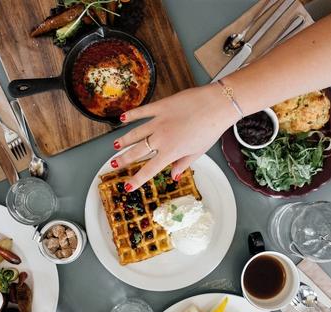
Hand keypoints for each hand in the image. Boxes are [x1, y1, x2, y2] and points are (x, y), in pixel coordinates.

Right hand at [112, 83, 237, 189]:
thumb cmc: (211, 129)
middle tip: (114, 164)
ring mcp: (159, 121)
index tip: (127, 186)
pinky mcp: (161, 106)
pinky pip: (142, 112)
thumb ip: (183, 164)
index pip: (149, 170)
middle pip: (137, 151)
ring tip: (114, 146)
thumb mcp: (198, 152)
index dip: (137, 180)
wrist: (217, 105)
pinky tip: (122, 118)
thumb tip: (173, 176)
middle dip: (123, 159)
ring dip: (123, 140)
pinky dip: (131, 115)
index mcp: (171, 152)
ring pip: (135, 133)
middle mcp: (161, 138)